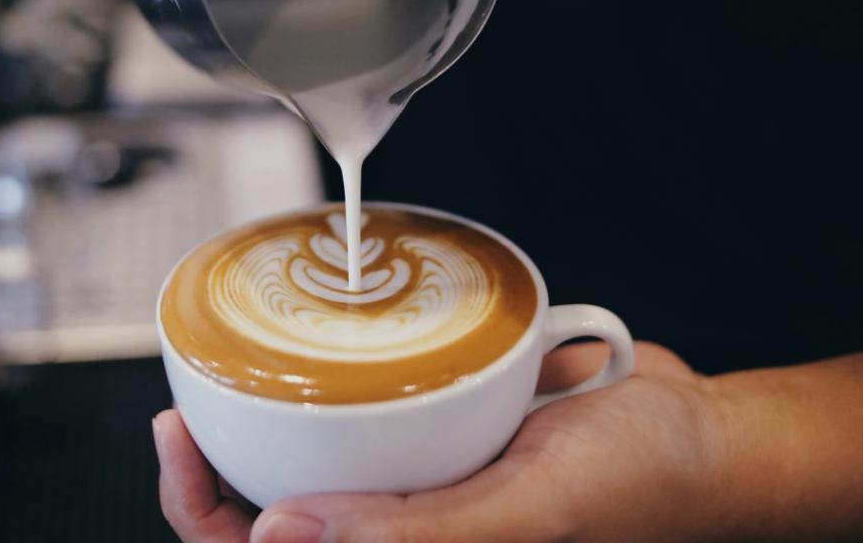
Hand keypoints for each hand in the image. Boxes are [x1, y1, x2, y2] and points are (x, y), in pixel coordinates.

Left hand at [153, 341, 723, 541]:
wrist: (697, 427)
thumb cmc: (638, 486)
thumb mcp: (527, 512)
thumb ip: (415, 535)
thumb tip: (282, 539)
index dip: (207, 514)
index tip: (177, 443)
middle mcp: (406, 528)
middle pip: (282, 510)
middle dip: (222, 465)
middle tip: (189, 402)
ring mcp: (421, 480)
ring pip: (319, 457)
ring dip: (273, 418)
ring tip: (231, 371)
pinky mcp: (443, 430)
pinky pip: (371, 410)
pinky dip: (340, 385)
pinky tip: (320, 351)